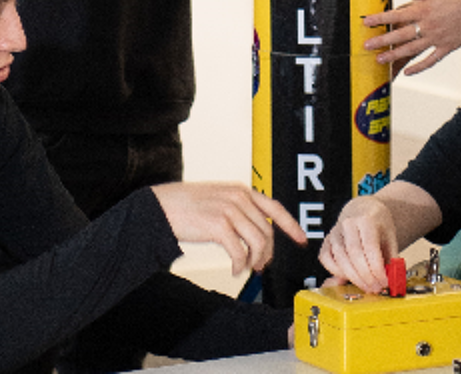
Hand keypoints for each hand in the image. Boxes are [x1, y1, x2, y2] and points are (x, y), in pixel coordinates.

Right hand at [151, 183, 307, 275]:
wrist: (159, 207)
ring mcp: (229, 210)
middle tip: (260, 266)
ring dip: (255, 260)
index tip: (300, 240)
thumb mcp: (217, 198)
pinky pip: (240, 252)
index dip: (291, 226)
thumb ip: (238, 208)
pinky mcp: (218, 225)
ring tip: (247, 268)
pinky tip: (235, 269)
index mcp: (241, 190)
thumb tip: (255, 232)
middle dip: (267, 253)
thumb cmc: (185, 205)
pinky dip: (240, 265)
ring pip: (257, 243)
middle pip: (267, 232)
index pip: (275, 208)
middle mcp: (238, 198)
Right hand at [317, 196, 396, 293]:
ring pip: (340, 259)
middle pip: (354, 255)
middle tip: (376, 288)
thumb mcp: (390, 238)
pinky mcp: (326, 241)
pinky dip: (336, 272)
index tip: (384, 281)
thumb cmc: (377, 224)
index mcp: (366, 220)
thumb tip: (392, 280)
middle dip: (366, 276)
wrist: (363, 210)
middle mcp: (348, 224)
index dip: (376, 268)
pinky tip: (348, 278)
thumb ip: (391, 259)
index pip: (370, 247)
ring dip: (354, 278)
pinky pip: (326, 259)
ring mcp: (334, 232)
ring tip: (366, 286)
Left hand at [362, 0, 460, 76]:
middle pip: (400, 35)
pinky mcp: (446, 47)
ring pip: (411, 49)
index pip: (396, 14)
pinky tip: (408, 72)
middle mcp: (427, 26)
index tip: (366, 22)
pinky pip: (430, 60)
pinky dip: (419, 68)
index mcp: (424, 10)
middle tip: (367, 46)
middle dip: (382, 40)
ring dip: (394, 55)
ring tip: (380, 59)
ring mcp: (436, 38)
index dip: (380, 18)